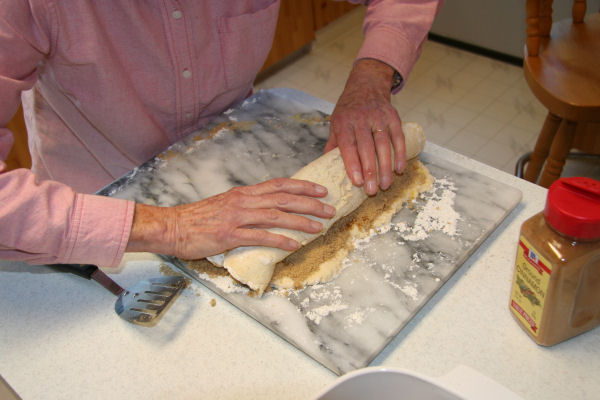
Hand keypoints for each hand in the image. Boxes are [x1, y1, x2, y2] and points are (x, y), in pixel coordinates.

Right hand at [126, 178, 334, 259]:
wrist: (172, 227)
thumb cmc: (199, 218)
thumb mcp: (226, 204)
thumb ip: (247, 205)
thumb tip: (268, 209)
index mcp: (244, 193)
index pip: (279, 185)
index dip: (302, 186)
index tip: (320, 189)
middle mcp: (243, 201)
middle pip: (283, 199)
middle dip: (309, 204)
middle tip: (329, 209)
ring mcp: (237, 217)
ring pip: (276, 216)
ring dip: (300, 222)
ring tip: (318, 228)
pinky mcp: (230, 235)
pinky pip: (260, 237)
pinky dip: (279, 240)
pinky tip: (293, 245)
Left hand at [326, 59, 405, 195]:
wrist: (366, 84)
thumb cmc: (348, 109)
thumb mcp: (335, 123)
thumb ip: (333, 144)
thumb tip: (324, 167)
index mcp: (344, 122)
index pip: (348, 146)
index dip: (352, 164)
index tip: (356, 182)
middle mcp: (361, 119)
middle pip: (366, 148)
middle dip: (370, 171)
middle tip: (372, 190)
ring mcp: (378, 118)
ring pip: (384, 145)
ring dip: (386, 167)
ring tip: (385, 185)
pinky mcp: (393, 117)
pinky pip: (398, 138)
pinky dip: (400, 154)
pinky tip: (399, 169)